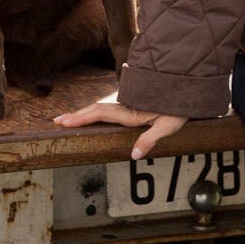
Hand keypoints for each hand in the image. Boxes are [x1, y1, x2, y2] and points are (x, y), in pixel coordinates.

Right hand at [52, 91, 189, 158]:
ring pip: (100, 107)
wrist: (187, 88)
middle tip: (56, 121)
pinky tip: (90, 113)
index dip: (81, 118)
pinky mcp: (131, 104)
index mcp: (130, 113)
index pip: (99, 114)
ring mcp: (127, 104)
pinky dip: (94, 111)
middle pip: (95, 109)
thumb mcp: (168, 126)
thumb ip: (150, 140)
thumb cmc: (179, 108)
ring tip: (67, 118)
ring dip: (82, 112)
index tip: (64, 122)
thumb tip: (133, 155)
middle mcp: (125, 107)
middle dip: (75, 115)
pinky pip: (107, 107)